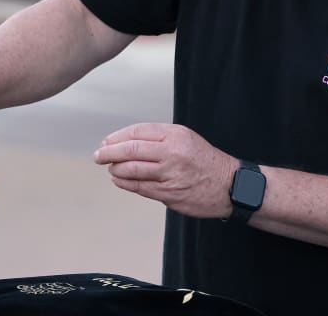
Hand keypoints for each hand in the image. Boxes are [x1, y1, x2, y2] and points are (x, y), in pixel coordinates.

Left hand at [93, 123, 237, 218]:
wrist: (229, 185)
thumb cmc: (205, 160)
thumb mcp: (186, 138)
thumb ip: (159, 138)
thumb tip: (124, 142)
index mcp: (176, 135)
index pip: (137, 132)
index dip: (117, 137)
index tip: (106, 142)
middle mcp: (172, 153)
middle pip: (131, 150)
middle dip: (109, 153)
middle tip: (98, 155)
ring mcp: (170, 175)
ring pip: (132, 170)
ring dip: (115, 169)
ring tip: (110, 168)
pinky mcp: (170, 194)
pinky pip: (140, 188)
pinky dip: (125, 183)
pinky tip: (118, 180)